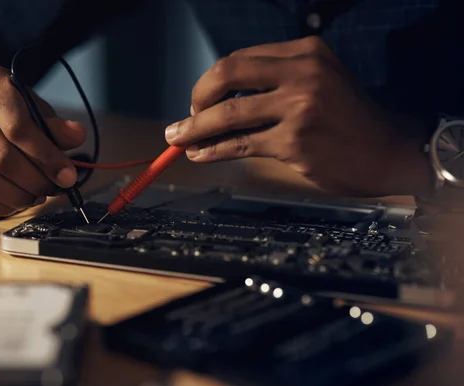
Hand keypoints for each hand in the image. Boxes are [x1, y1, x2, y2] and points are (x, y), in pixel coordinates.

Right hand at [0, 65, 85, 214]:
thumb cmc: (8, 106)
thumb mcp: (34, 105)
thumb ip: (55, 124)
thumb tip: (78, 136)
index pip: (19, 129)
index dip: (46, 157)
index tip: (68, 176)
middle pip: (1, 157)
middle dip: (34, 180)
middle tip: (53, 189)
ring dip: (17, 196)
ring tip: (36, 196)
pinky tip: (17, 203)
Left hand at [165, 37, 431, 196]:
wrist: (388, 151)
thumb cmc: (349, 118)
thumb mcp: (319, 81)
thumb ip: (276, 80)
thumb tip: (219, 99)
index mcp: (306, 51)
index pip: (240, 59)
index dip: (212, 81)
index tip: (202, 100)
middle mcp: (302, 73)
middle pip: (227, 76)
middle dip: (197, 97)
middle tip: (186, 118)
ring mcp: (299, 108)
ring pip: (228, 115)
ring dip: (195, 129)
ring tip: (177, 139)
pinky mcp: (295, 142)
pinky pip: (240, 145)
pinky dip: (213, 150)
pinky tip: (200, 154)